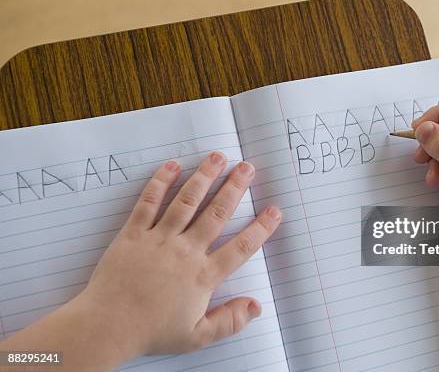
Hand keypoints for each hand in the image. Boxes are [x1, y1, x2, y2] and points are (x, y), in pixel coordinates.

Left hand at [74, 152, 280, 357]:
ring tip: (218, 157)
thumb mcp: (196, 337)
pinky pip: (149, 202)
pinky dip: (160, 182)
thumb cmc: (151, 331)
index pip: (240, 248)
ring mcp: (159, 239)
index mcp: (203, 276)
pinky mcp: (134, 233)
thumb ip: (229, 321)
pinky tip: (172, 166)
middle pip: (216, 214)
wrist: (107, 326)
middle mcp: (185, 252)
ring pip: (187, 201)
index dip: (260, 229)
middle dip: (235, 188)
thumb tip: (256, 306)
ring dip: (204, 177)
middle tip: (247, 168)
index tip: (274, 211)